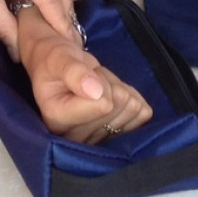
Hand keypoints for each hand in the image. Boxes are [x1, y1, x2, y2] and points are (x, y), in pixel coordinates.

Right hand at [19, 9, 153, 142]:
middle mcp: (75, 138)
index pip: (103, 104)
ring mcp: (97, 139)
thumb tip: (96, 91)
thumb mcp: (59, 58)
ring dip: (117, 88)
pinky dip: (132, 95)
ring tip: (97, 84)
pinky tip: (112, 93)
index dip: (99, 82)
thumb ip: (74, 72)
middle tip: (89, 78)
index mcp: (57, 121)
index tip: (82, 75)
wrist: (58, 67)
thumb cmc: (55, 60)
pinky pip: (142, 114)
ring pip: (132, 109)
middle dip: (108, 84)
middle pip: (118, 106)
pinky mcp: (115, 136)